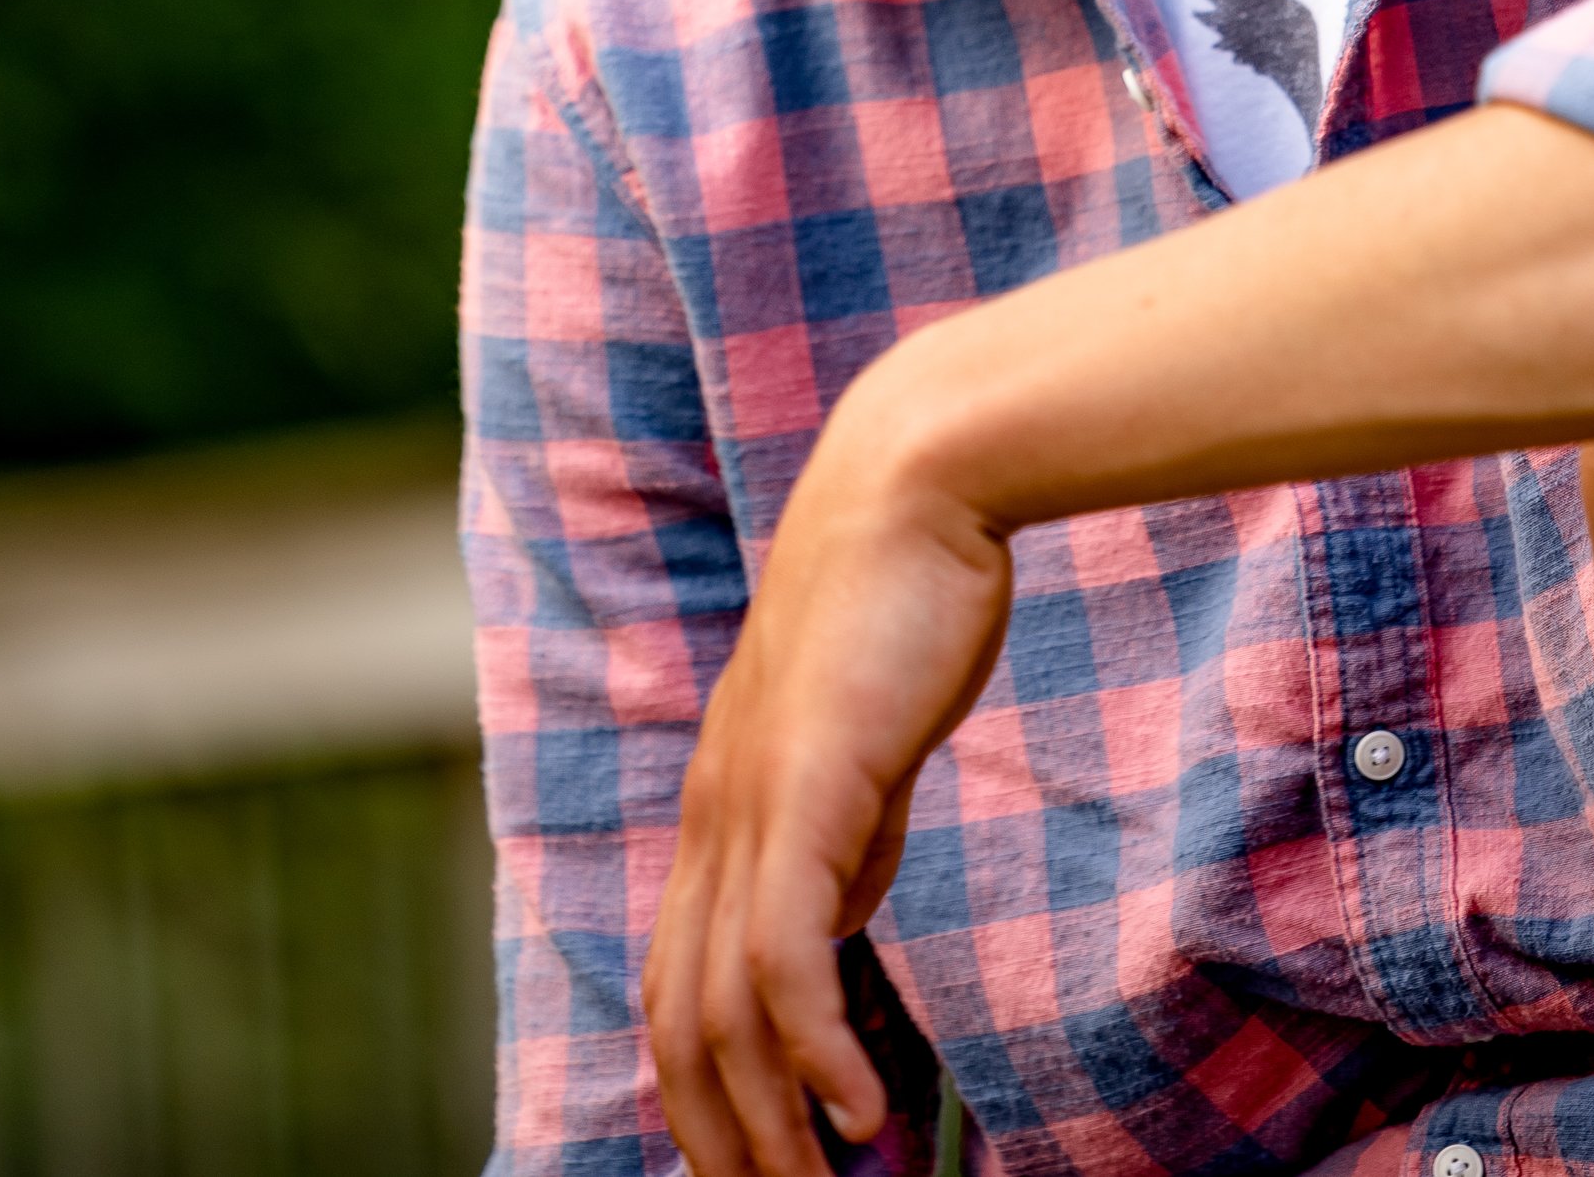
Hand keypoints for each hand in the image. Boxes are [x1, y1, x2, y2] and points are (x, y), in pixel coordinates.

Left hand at [644, 362, 1014, 1176]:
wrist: (917, 484)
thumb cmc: (903, 597)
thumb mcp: (867, 746)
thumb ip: (846, 834)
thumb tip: (845, 923)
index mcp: (722, 806)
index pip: (677, 988)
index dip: (705, 1093)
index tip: (762, 1160)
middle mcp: (713, 816)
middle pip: (679, 1026)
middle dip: (725, 1141)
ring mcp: (749, 803)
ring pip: (720, 1013)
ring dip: (770, 1126)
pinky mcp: (806, 786)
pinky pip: (787, 955)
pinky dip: (814, 1052)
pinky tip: (858, 1112)